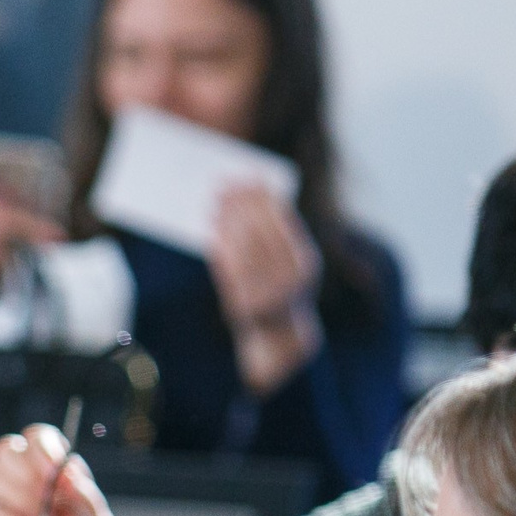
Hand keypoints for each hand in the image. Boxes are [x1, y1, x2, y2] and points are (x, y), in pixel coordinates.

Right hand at [0, 425, 118, 515]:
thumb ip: (89, 502)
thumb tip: (69, 474)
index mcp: (60, 477)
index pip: (38, 439)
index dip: (40, 448)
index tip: (53, 474)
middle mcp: (31, 486)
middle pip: (6, 450)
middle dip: (24, 473)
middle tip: (46, 502)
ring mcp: (8, 508)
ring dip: (18, 501)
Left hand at [210, 183, 321, 392]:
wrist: (282, 339)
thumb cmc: (282, 292)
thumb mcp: (290, 265)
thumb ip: (278, 237)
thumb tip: (255, 197)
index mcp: (305, 263)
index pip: (283, 222)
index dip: (265, 197)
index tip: (250, 176)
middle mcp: (290, 278)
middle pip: (260, 232)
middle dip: (241, 205)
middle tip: (224, 184)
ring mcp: (267, 293)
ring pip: (243, 248)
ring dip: (227, 221)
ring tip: (214, 201)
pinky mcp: (245, 306)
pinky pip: (229, 270)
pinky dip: (219, 246)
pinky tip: (210, 228)